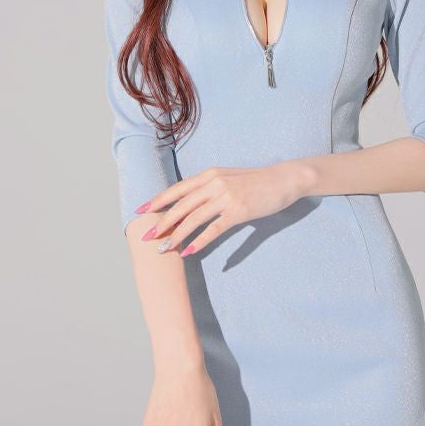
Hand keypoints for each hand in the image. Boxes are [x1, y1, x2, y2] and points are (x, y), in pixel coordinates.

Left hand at [134, 163, 304, 256]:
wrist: (283, 179)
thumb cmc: (256, 181)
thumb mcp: (228, 178)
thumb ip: (209, 187)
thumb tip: (190, 202)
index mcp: (209, 174)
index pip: (178, 189)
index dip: (158, 200)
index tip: (141, 211)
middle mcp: (214, 183)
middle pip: (181, 206)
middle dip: (162, 222)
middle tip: (147, 236)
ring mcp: (226, 197)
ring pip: (193, 219)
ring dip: (177, 235)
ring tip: (165, 249)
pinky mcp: (238, 211)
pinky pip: (214, 229)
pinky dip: (200, 241)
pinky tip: (189, 251)